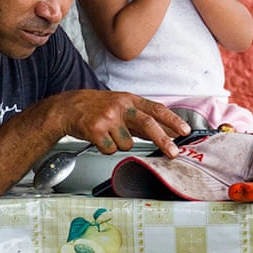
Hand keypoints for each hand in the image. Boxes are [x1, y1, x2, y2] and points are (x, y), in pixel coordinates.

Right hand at [59, 90, 189, 158]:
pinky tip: (99, 138)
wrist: (67, 108)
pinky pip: (111, 149)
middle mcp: (120, 107)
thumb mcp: (121, 106)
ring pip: (127, 144)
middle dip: (163, 140)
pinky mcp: (95, 130)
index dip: (172, 120)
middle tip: (173, 152)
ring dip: (120, 144)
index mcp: (129, 99)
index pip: (156, 109)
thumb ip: (142, 119)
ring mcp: (107, 118)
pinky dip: (107, 148)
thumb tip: (167, 131)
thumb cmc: (96, 107)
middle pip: (147, 124)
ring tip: (109, 134)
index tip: (184, 130)